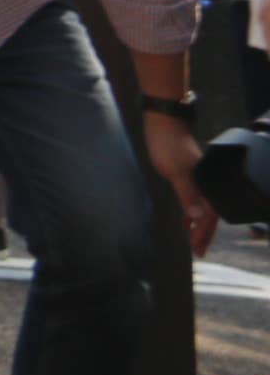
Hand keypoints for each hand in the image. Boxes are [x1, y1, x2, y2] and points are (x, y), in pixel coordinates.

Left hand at [147, 110, 217, 256]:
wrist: (164, 122)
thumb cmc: (168, 144)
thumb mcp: (175, 171)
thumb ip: (187, 194)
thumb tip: (198, 217)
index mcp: (209, 184)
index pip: (210, 216)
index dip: (204, 234)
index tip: (198, 250)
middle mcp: (208, 182)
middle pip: (210, 214)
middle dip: (204, 234)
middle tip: (198, 252)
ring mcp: (200, 178)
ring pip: (203, 207)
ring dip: (198, 224)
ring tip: (193, 241)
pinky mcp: (191, 174)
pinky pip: (196, 198)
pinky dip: (192, 211)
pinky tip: (186, 219)